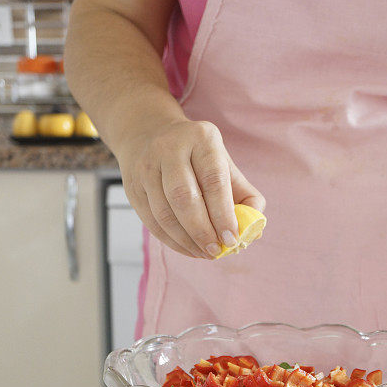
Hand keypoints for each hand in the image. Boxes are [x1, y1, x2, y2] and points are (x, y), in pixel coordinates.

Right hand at [117, 119, 265, 258]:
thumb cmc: (197, 157)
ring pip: (164, 214)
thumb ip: (245, 195)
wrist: (149, 133)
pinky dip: (171, 241)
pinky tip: (188, 248)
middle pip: (184, 198)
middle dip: (203, 231)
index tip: (232, 239)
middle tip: (216, 251)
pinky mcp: (132, 186)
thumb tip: (253, 230)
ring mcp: (147, 167)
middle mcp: (170, 148)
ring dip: (186, 241)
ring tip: (204, 253)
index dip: (223, 214)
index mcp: (202, 138)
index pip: (214, 181)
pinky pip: (151, 221)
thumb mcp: (225, 164)